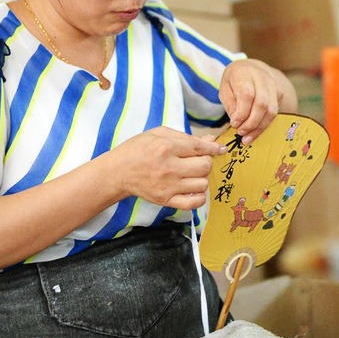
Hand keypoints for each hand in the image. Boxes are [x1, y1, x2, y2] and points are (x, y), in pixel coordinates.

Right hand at [108, 127, 225, 209]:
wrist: (118, 172)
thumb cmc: (137, 149)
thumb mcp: (158, 134)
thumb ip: (186, 137)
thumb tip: (211, 140)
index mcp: (166, 147)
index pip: (199, 147)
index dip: (213, 147)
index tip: (220, 149)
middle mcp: (169, 168)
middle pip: (204, 166)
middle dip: (206, 161)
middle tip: (197, 160)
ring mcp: (168, 186)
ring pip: (202, 184)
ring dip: (201, 178)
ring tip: (191, 174)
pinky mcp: (166, 200)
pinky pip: (193, 203)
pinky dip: (199, 197)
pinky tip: (193, 189)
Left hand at [219, 58, 288, 144]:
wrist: (251, 69)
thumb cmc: (234, 81)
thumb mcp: (225, 89)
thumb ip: (230, 105)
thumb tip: (237, 123)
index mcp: (244, 73)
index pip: (247, 95)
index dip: (242, 112)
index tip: (234, 124)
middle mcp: (262, 78)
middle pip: (262, 103)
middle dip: (251, 122)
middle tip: (241, 133)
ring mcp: (273, 86)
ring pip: (271, 110)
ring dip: (259, 127)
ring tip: (247, 138)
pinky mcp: (278, 95)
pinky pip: (274, 113)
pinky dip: (264, 125)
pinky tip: (255, 133)